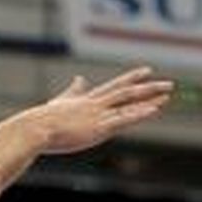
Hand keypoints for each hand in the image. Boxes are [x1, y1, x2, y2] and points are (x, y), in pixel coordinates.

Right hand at [15, 68, 174, 155]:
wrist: (33, 129)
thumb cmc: (40, 122)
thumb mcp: (58, 104)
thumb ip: (71, 92)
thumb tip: (78, 78)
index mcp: (86, 101)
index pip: (113, 86)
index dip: (131, 79)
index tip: (146, 72)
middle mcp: (95, 104)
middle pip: (126, 91)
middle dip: (147, 87)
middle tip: (167, 83)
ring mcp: (98, 115)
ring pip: (128, 101)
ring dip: (149, 97)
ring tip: (168, 93)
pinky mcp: (98, 127)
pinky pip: (124, 118)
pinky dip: (140, 112)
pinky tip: (155, 109)